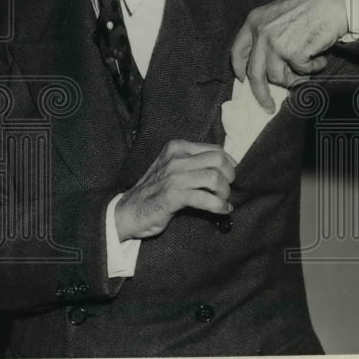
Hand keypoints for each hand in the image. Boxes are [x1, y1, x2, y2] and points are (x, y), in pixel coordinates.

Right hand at [114, 140, 235, 240]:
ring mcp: (173, 176)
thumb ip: (193, 164)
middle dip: (229, 177)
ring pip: (215, 178)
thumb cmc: (154, 191)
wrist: (129, 210)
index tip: (229, 178)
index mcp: (176, 148)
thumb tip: (226, 168)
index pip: (216, 150)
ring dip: (224, 194)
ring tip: (222, 202)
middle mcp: (175, 158)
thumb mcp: (172, 168)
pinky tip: (221, 210)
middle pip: (219, 160)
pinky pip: (206, 198)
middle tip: (225, 191)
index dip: (229, 165)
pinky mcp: (172, 196)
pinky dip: (219, 206)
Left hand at [231, 0, 347, 112]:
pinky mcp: (294, 52)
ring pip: (278, 77)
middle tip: (267, 106)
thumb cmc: (311, 6)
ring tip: (308, 65)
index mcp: (254, 21)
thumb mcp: (278, 15)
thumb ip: (267, 36)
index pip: (237, 51)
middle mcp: (261, 32)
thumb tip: (264, 67)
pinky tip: (320, 57)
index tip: (243, 81)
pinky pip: (301, 72)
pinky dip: (313, 69)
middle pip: (254, 73)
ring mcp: (276, 43)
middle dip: (260, 93)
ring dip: (295, 78)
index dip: (240, 69)